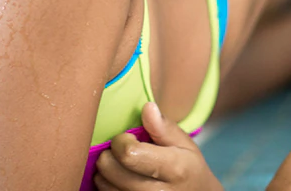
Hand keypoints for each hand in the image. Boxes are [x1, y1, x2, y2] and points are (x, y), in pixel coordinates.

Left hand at [94, 103, 219, 190]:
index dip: (121, 141)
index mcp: (174, 169)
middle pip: (111, 171)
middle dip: (109, 155)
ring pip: (104, 185)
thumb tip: (148, 108)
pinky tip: (118, 180)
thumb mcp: (184, 145)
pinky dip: (106, 186)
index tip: (127, 138)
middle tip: (120, 151)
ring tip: (120, 166)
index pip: (129, 154)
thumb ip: (164, 127)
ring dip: (105, 172)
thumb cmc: (187, 168)